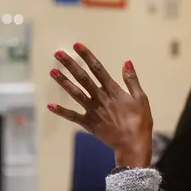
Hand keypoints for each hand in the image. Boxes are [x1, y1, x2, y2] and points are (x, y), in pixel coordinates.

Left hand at [48, 43, 152, 167]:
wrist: (133, 144)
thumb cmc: (140, 121)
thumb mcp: (141, 98)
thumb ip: (132, 80)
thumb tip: (126, 62)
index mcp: (113, 91)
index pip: (98, 69)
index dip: (87, 56)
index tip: (77, 46)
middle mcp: (100, 98)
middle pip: (83, 78)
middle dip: (70, 65)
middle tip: (58, 54)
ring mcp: (93, 111)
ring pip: (75, 93)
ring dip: (63, 82)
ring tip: (52, 72)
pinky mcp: (89, 124)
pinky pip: (73, 116)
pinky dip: (61, 112)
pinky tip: (50, 105)